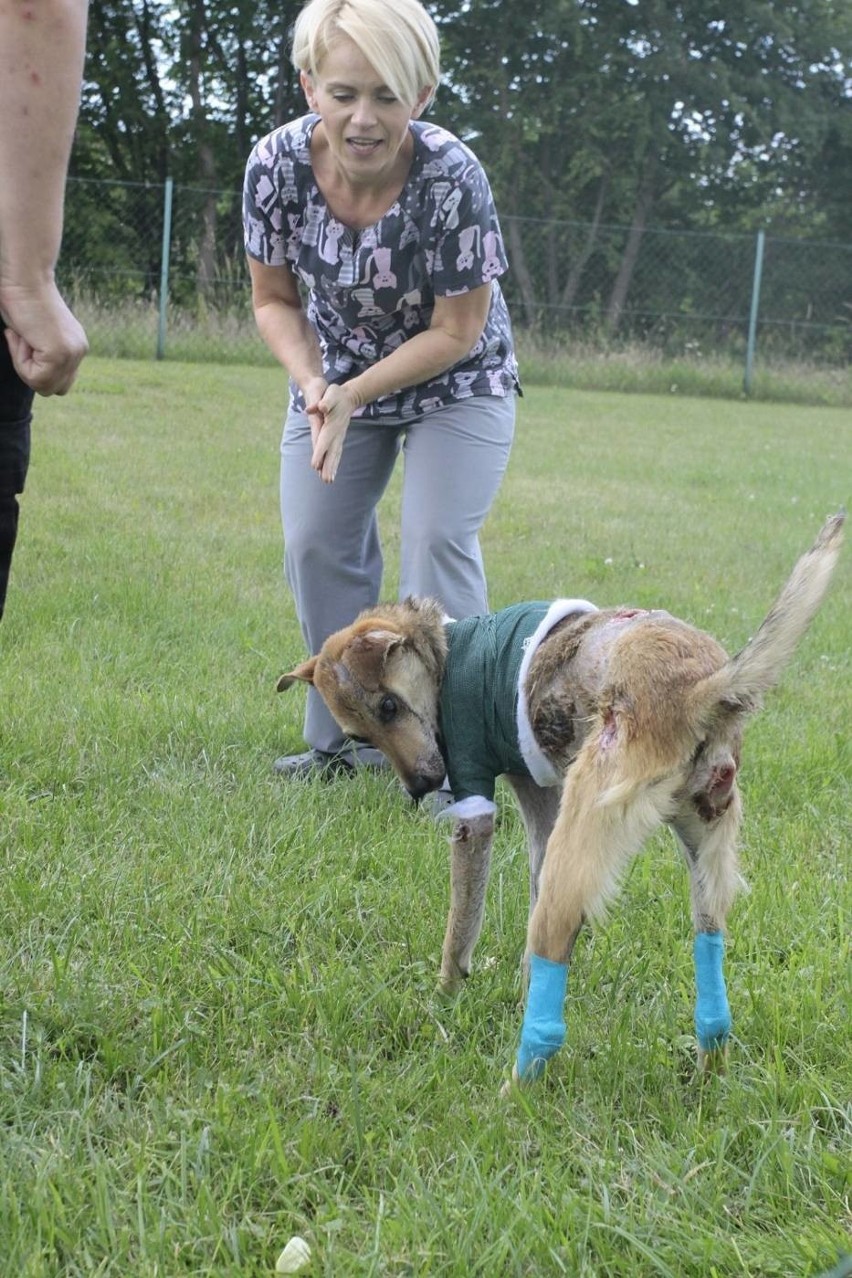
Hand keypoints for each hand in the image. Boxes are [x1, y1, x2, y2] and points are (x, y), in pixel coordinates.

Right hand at [1, 280, 87, 394]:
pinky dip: (20, 361)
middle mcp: (79, 351)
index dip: (37, 368)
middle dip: (34, 373)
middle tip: (24, 342)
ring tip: (23, 337)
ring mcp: (72, 354)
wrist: (23, 276)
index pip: (60, 381)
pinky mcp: (59, 354)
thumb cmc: (20, 297)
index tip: (26, 340)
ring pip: (44, 386)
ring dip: (24, 366)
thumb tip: (38, 375)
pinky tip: (22, 336)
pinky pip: (35, 378)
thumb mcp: (34, 334)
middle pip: (56, 389)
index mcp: (76, 345)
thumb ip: (41, 355)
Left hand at [307, 382, 355, 483]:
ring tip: (328, 481)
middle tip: (325, 480)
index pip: (324, 440)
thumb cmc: (337, 394)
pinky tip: (331, 471)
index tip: (315, 465)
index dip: (320, 452)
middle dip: (328, 466)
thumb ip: (325, 402)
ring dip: (332, 468)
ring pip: (335, 455)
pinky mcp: (339, 438)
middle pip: (331, 452)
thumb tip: (318, 407)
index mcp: (332, 425)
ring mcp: (339, 437)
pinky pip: (336, 453)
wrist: (349, 396)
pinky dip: (334, 463)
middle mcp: (336, 434)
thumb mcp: (330, 394)